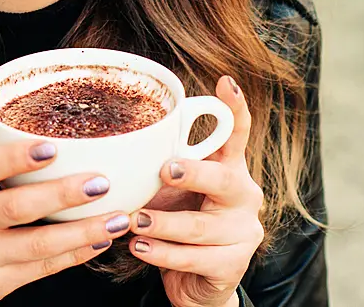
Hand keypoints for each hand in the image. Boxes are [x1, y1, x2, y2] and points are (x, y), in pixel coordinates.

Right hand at [0, 137, 131, 306]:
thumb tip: (23, 118)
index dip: (16, 157)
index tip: (51, 146)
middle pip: (16, 207)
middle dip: (63, 194)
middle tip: (100, 180)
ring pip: (37, 245)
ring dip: (83, 231)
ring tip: (118, 216)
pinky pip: (41, 270)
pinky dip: (74, 255)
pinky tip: (98, 240)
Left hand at [126, 76, 263, 306]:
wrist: (193, 281)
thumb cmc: (177, 220)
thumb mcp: (169, 188)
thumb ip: (159, 165)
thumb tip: (119, 140)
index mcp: (229, 168)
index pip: (237, 134)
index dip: (234, 109)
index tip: (226, 82)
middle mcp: (244, 196)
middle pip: (223, 179)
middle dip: (194, 173)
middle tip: (165, 170)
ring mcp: (243, 232)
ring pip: (200, 226)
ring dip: (163, 223)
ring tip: (134, 221)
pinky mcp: (233, 265)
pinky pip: (194, 258)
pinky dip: (162, 253)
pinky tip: (140, 248)